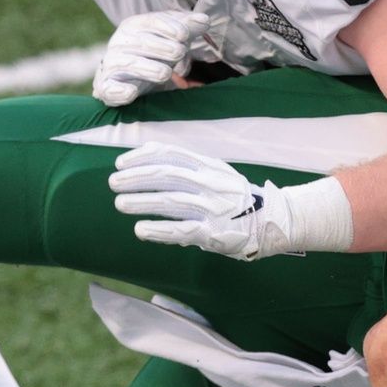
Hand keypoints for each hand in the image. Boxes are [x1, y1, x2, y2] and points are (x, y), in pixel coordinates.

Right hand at [93, 11, 221, 106]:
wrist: (128, 77)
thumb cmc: (154, 52)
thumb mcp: (172, 38)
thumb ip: (187, 28)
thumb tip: (204, 20)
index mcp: (134, 26)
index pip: (150, 22)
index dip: (167, 27)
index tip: (185, 35)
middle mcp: (120, 42)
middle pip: (140, 42)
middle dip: (161, 47)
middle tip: (180, 52)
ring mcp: (111, 64)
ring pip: (127, 64)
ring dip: (147, 68)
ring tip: (166, 73)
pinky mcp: (107, 86)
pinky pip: (109, 88)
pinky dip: (119, 91)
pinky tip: (132, 93)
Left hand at [110, 144, 296, 258]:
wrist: (272, 220)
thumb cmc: (237, 197)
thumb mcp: (217, 173)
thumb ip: (189, 167)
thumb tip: (149, 164)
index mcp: (209, 166)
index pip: (170, 154)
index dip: (141, 157)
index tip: (121, 163)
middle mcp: (209, 184)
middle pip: (165, 175)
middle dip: (135, 178)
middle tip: (113, 183)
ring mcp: (212, 208)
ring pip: (170, 201)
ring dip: (141, 202)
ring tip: (120, 203)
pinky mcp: (214, 232)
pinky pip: (182, 230)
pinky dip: (159, 230)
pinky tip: (141, 230)